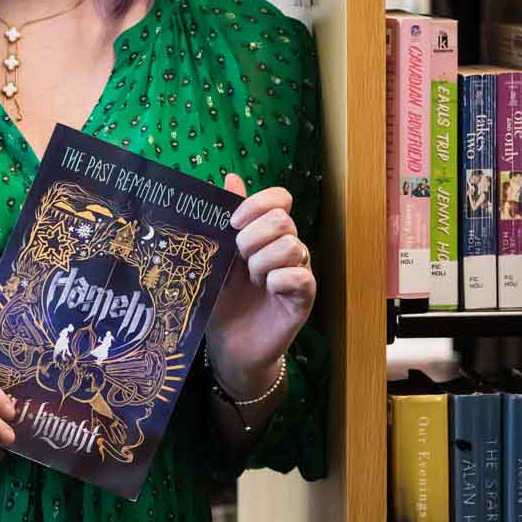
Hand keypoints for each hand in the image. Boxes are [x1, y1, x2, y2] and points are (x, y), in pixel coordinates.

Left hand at [205, 172, 316, 397]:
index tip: (232, 224)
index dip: (256, 204)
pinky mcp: (304, 298)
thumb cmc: (223, 298)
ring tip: (252, 281)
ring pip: (291, 245)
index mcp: (267, 233)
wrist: (229, 344)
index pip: (280, 198)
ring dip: (262, 262)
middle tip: (240, 261)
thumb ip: (225, 219)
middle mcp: (288, 247)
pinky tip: (266, 290)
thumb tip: (231, 178)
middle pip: (282, 220)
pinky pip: (300, 276)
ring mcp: (298, 271)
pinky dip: (278, 280)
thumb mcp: (218, 255)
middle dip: (252, 238)